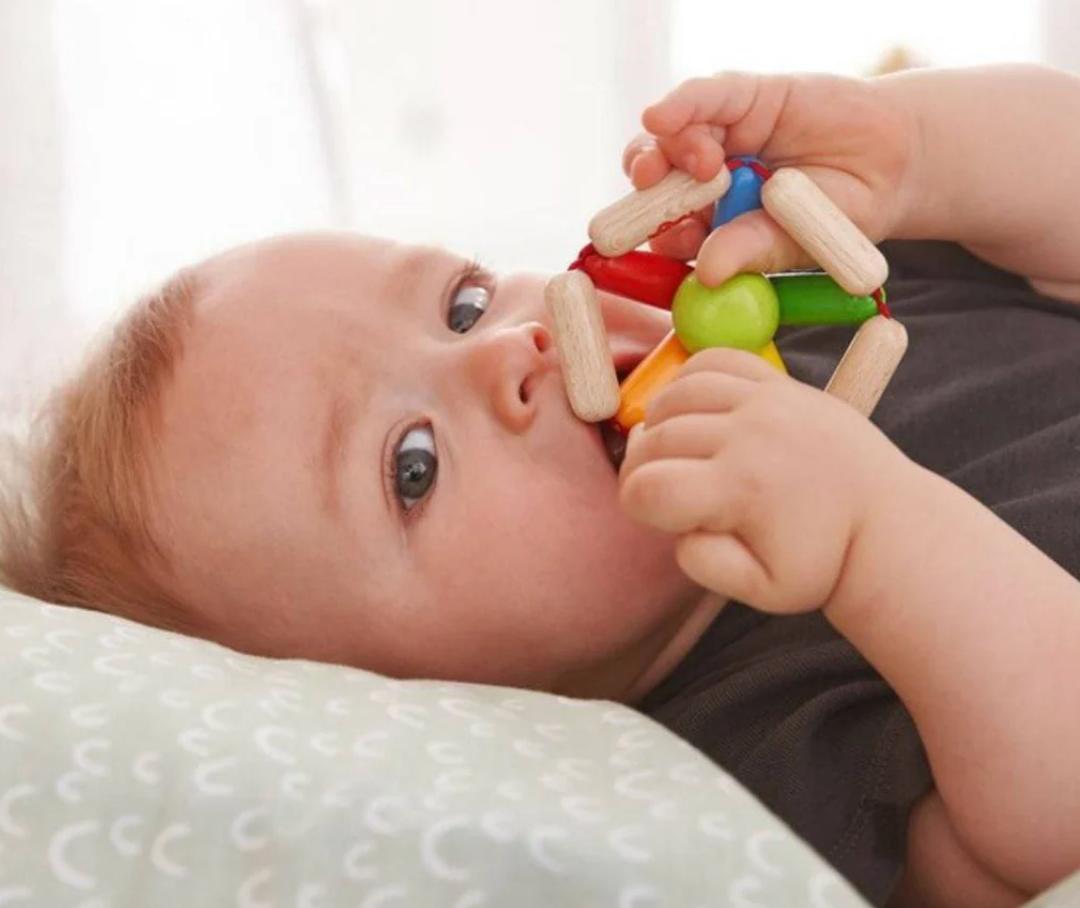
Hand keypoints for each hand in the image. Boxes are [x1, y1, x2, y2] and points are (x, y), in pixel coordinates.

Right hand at [618, 348, 913, 613]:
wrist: (883, 520)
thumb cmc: (818, 560)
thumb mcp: (763, 590)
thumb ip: (704, 564)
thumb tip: (677, 523)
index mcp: (744, 490)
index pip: (647, 488)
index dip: (635, 505)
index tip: (655, 516)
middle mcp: (752, 435)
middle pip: (654, 440)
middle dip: (642, 469)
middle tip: (659, 490)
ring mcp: (766, 401)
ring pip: (675, 395)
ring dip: (659, 425)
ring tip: (673, 453)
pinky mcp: (778, 383)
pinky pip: (712, 361)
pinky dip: (687, 382)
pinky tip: (692, 412)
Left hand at [621, 72, 919, 285]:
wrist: (892, 167)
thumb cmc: (840, 217)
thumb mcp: (800, 242)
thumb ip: (755, 251)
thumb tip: (710, 272)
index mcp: (708, 226)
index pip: (666, 231)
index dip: (658, 235)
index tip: (665, 240)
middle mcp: (704, 183)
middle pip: (654, 185)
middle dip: (647, 190)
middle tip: (654, 192)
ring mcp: (720, 136)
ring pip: (671, 140)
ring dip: (670, 150)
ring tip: (706, 163)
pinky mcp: (742, 96)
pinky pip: (704, 96)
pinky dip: (681, 104)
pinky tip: (663, 116)